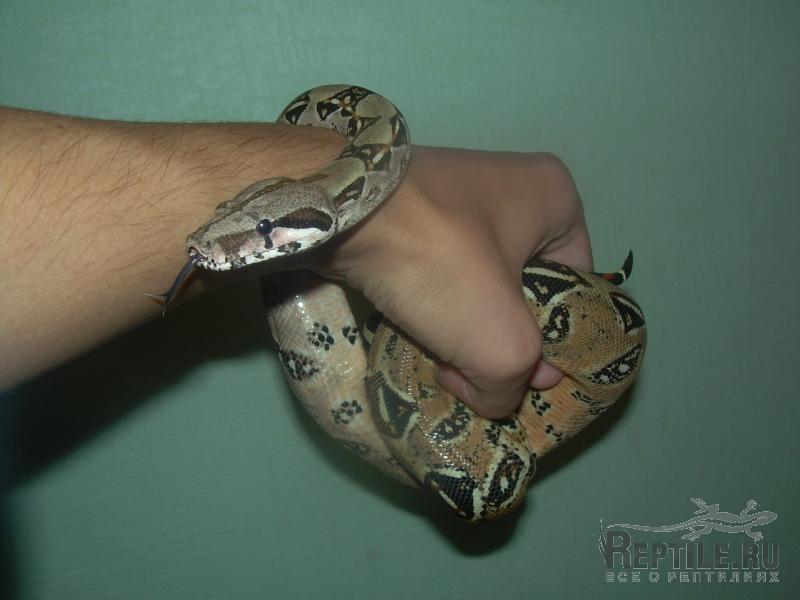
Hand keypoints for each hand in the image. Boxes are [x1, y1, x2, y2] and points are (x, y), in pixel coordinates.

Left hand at [311, 147, 592, 418]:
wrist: (335, 213)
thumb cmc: (440, 262)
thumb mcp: (502, 343)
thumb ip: (512, 385)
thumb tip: (490, 395)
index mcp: (555, 198)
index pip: (574, 289)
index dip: (556, 343)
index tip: (527, 379)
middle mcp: (509, 187)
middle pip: (523, 293)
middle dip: (502, 343)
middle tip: (482, 379)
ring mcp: (454, 198)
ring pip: (475, 289)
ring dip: (463, 334)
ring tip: (445, 368)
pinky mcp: (409, 215)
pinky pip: (437, 276)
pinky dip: (431, 311)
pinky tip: (417, 342)